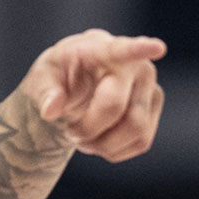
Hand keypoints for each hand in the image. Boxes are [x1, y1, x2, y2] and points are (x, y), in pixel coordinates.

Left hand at [19, 28, 166, 162]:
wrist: (75, 84)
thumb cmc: (59, 76)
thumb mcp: (41, 79)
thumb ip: (44, 93)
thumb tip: (50, 110)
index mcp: (102, 50)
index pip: (123, 49)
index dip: (140, 48)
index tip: (157, 48)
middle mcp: (135, 65)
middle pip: (116, 108)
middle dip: (88, 129)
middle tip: (69, 131)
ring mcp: (150, 86)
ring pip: (135, 130)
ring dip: (103, 144)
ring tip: (83, 136)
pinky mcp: (154, 108)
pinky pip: (141, 142)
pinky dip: (115, 150)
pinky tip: (100, 138)